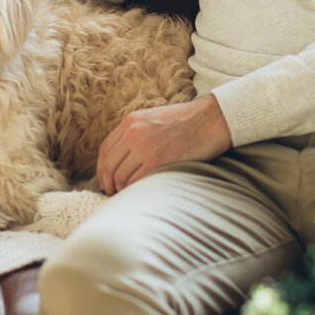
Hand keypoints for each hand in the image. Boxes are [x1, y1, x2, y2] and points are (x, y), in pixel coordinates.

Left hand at [96, 94, 231, 195]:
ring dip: (121, 189)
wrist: (212, 119)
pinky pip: (135, 181)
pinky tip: (138, 195)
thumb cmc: (188, 121)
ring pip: (120, 176)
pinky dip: (133, 191)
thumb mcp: (155, 118)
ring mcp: (144, 147)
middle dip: (108, 183)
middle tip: (112, 193)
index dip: (102, 169)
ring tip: (127, 196)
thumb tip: (124, 157)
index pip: (104, 150)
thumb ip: (137, 133)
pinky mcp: (157, 161)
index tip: (106, 180)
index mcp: (131, 122)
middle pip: (108, 165)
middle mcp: (133, 133)